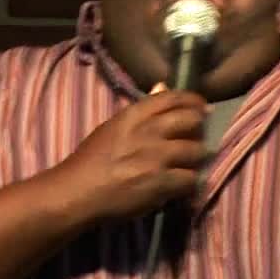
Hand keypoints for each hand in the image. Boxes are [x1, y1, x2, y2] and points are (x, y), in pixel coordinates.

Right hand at [55, 84, 207, 221]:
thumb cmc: (91, 160)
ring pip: (196, 151)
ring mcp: (156, 157)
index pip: (172, 98)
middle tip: (199, 136)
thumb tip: (163, 86)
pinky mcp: (161, 183)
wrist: (78, 192)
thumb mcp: (113, 126)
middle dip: (200, 128)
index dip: (192, 101)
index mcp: (133, 115)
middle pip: (191, 120)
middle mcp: (148, 131)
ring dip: (197, 158)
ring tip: (192, 164)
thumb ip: (141, 110)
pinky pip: (191, 179)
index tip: (201, 107)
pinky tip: (185, 186)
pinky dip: (191, 183)